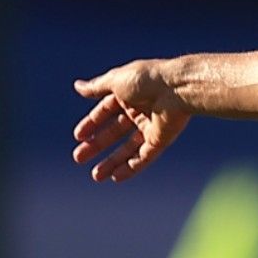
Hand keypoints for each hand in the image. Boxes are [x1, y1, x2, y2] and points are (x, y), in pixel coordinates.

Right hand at [72, 60, 190, 180]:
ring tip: (96, 176)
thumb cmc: (147, 80)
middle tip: (78, 158)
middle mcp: (140, 111)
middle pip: (114, 132)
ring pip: (128, 149)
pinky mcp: (162, 140)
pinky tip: (116, 177)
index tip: (78, 136)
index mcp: (128, 94)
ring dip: (112, 162)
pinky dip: (131, 168)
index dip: (92, 124)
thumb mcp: (116, 81)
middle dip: (96, 145)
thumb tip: (78, 86)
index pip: (106, 112)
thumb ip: (97, 87)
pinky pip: (145, 157)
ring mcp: (152, 127)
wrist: (179, 90)